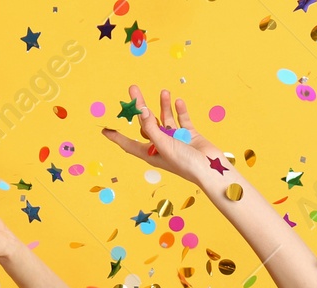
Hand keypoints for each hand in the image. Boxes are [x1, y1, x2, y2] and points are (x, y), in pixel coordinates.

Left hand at [102, 85, 228, 187]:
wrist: (211, 169)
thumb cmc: (185, 163)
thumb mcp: (163, 144)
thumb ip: (151, 127)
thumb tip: (140, 111)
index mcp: (150, 153)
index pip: (128, 144)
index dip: (116, 136)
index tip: (105, 130)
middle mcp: (161, 145)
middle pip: (146, 123)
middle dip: (140, 107)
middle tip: (133, 89)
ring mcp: (176, 139)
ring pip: (165, 119)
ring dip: (163, 105)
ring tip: (164, 91)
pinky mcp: (189, 135)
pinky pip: (182, 120)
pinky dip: (180, 110)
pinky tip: (178, 101)